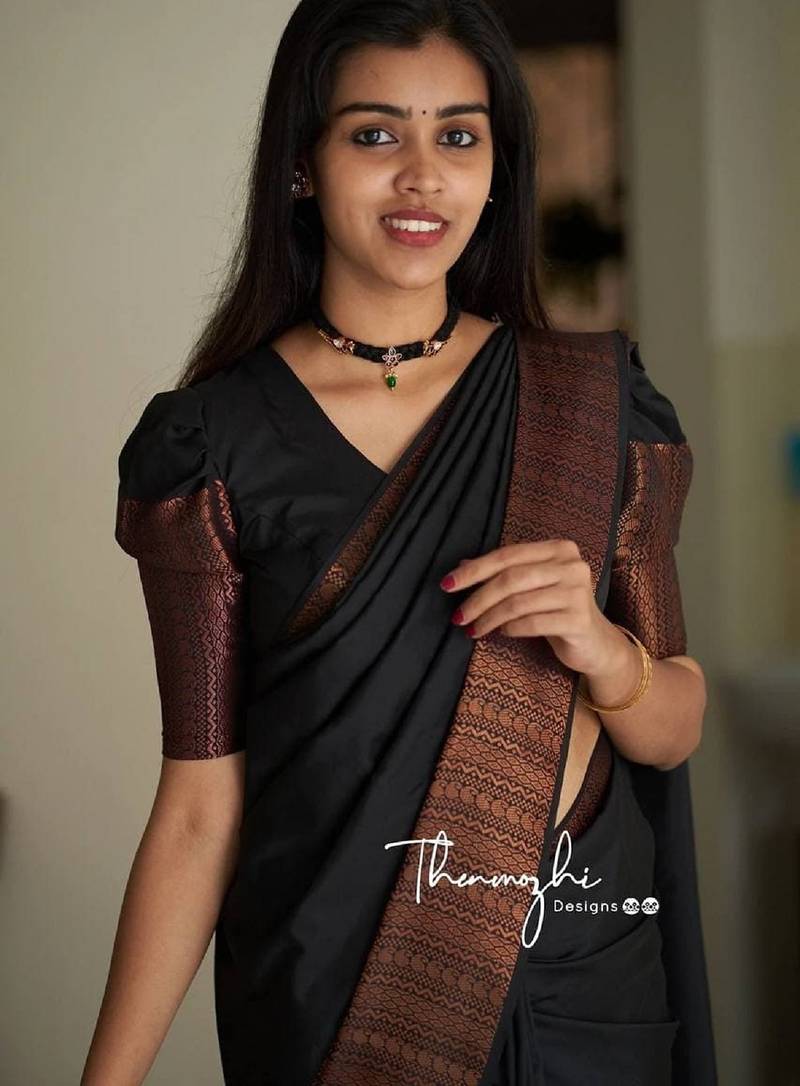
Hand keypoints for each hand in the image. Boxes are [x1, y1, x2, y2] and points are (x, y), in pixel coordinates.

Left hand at [440, 540, 619, 676]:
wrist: (595, 643)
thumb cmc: (556, 609)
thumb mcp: (530, 587)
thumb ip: (502, 573)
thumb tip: (460, 566)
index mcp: (558, 549)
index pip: (506, 555)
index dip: (473, 570)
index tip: (446, 584)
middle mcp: (571, 565)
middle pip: (511, 579)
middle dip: (478, 598)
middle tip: (458, 616)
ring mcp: (578, 592)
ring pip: (518, 603)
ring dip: (489, 618)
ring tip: (474, 629)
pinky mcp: (579, 620)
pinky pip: (532, 623)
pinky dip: (510, 629)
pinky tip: (502, 633)